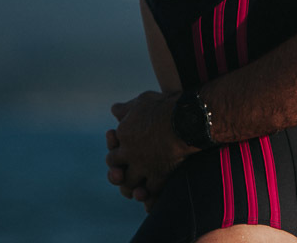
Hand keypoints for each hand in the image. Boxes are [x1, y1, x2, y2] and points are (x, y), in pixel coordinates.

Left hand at [105, 90, 192, 205]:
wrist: (185, 118)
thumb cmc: (164, 105)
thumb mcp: (142, 101)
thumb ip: (127, 109)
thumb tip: (114, 109)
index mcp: (123, 135)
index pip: (111, 153)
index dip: (115, 156)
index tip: (123, 154)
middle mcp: (130, 153)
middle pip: (116, 172)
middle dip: (119, 174)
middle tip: (127, 174)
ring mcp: (144, 166)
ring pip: (130, 184)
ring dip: (132, 186)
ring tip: (138, 187)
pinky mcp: (160, 174)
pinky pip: (152, 190)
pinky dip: (151, 195)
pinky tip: (153, 195)